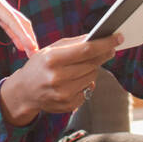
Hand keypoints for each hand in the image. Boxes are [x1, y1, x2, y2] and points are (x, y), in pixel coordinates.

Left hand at [0, 0, 38, 54]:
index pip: (12, 21)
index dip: (22, 35)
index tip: (32, 46)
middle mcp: (0, 4)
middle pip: (19, 22)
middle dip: (28, 37)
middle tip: (36, 54)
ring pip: (15, 22)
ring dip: (23, 36)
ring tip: (30, 51)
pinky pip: (7, 21)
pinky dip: (14, 31)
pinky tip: (16, 40)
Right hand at [0, 33, 123, 125]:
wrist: (24, 92)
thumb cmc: (39, 66)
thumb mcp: (50, 50)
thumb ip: (73, 43)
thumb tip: (96, 37)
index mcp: (52, 59)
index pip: (86, 50)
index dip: (104, 44)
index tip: (118, 38)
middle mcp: (57, 78)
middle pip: (92, 64)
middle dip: (102, 55)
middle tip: (109, 49)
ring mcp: (63, 93)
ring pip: (92, 77)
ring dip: (92, 69)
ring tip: (81, 67)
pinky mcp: (69, 105)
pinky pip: (88, 89)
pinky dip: (86, 83)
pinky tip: (74, 81)